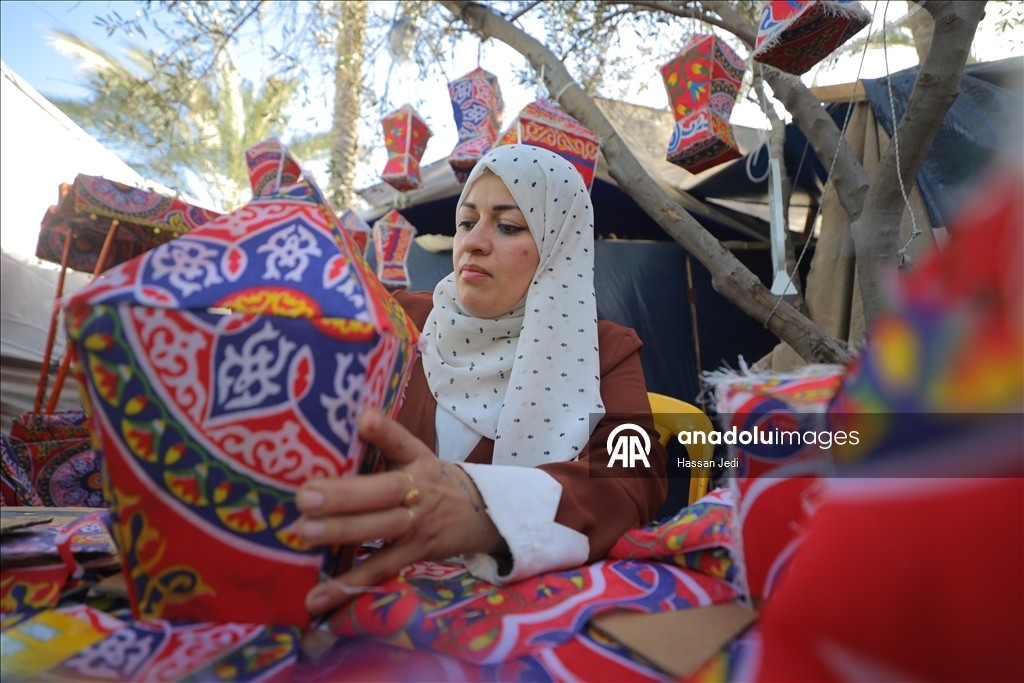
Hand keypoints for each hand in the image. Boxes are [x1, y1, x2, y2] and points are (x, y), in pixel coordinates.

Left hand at [296, 409, 504, 614]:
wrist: (478, 512)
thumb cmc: (429, 479)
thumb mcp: (414, 457)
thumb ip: (380, 447)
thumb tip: (339, 425)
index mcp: (417, 459)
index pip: (401, 441)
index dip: (384, 431)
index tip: (364, 419)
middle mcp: (419, 489)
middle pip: (385, 491)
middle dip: (344, 494)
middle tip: (304, 496)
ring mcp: (418, 524)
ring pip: (381, 529)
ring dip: (342, 532)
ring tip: (304, 534)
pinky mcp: (414, 554)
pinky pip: (380, 570)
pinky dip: (349, 585)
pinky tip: (317, 596)